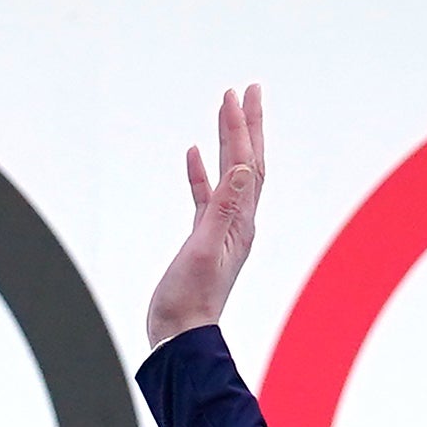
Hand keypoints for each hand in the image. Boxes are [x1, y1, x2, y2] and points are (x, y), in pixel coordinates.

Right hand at [145, 87, 264, 352]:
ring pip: (228, 174)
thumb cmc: (190, 299)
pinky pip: (205, 195)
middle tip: (245, 90)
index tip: (240, 95)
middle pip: (247, 163)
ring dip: (227, 141)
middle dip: (246, 125)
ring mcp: (221, 229)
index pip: (246, 164)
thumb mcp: (205, 249)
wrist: (179, 336)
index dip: (243, 127)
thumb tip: (241, 168)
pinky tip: (192, 154)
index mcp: (241, 222)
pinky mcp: (202, 239)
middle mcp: (238, 221)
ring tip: (224, 110)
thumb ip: (222, 208)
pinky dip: (201, 172)